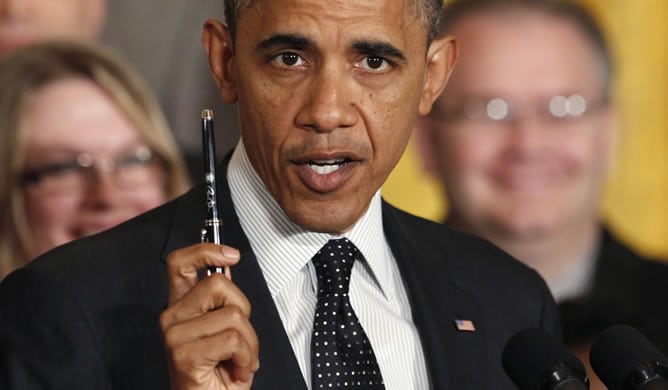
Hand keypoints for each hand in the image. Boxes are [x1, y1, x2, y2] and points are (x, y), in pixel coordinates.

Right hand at [160, 243, 258, 388]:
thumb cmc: (219, 373)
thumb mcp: (225, 328)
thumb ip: (223, 299)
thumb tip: (227, 266)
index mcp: (181, 306)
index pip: (180, 263)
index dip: (206, 250)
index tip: (231, 255)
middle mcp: (172, 317)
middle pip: (219, 284)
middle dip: (244, 310)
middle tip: (240, 339)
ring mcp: (174, 335)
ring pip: (233, 314)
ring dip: (249, 342)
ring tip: (239, 359)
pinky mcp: (183, 354)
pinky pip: (233, 339)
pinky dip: (246, 357)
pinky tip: (236, 369)